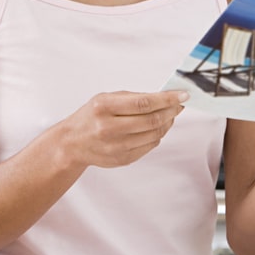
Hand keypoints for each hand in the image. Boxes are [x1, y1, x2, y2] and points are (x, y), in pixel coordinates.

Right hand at [57, 91, 186, 168]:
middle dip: (171, 111)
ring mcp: (116, 146)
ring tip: (169, 115)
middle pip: (152, 120)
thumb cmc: (90, 116)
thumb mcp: (105, 98)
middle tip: (179, 104)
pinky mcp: (123, 159)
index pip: (143, 103)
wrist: (72, 143)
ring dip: (167, 123)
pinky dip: (157, 135)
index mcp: (104, 107)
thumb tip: (163, 97)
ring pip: (154, 134)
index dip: (167, 99)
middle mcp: (109, 127)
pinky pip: (150, 146)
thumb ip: (132, 97)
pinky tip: (156, 128)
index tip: (182, 95)